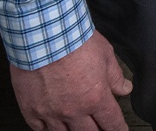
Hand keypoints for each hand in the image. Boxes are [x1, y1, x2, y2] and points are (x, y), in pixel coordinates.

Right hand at [8, 30, 132, 130]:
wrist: (43, 34)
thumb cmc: (73, 40)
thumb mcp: (105, 55)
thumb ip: (115, 76)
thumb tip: (124, 88)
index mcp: (96, 98)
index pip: (112, 123)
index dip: (118, 129)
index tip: (119, 130)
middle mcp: (74, 110)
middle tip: (100, 129)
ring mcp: (51, 113)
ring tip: (77, 128)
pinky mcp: (31, 109)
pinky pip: (39, 129)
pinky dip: (47, 129)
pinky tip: (52, 126)